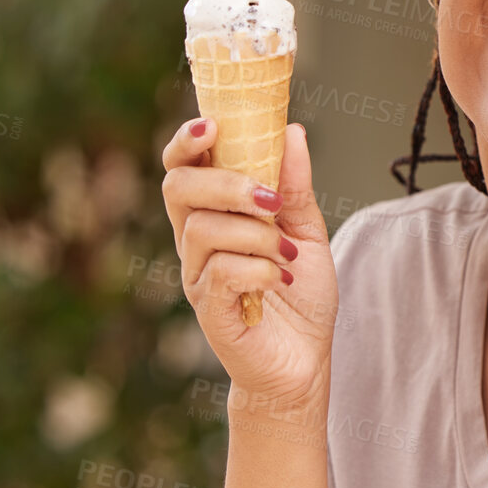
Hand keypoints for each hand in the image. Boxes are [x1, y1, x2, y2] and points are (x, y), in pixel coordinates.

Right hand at [161, 118, 336, 408]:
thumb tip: (292, 132)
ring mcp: (198, 277)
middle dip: (228, 184)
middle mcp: (195, 243)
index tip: (214, 125)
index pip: (181, 167)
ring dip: (255, 234)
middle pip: (179, 188)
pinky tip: (281, 280)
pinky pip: (222, 272)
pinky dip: (260, 269)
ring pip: (202, 229)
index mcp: (214, 216)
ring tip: (287, 255)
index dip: (187, 141)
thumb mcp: (307, 233)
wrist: (304, 363)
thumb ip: (295, 187)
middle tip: (272, 200)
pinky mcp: (209, 311)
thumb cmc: (300, 299)